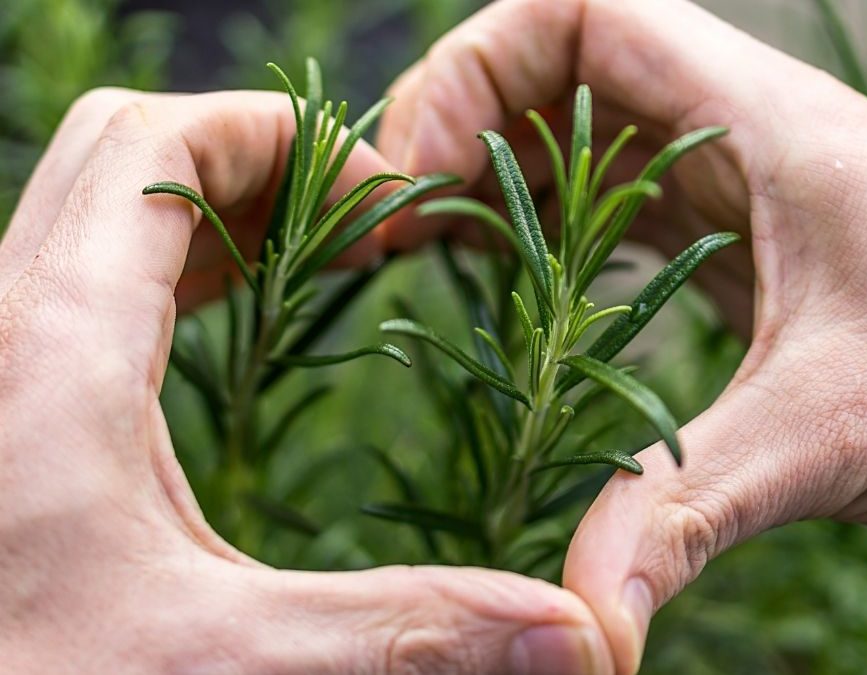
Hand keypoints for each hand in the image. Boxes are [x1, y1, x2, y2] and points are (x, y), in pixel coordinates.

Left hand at [0, 89, 613, 672]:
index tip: (379, 199)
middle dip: (262, 163)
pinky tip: (232, 325)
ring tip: (317, 261)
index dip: (285, 136)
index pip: (161, 146)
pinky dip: (172, 269)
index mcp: (52, 344)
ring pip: (102, 214)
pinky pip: (84, 280)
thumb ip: (401, 630)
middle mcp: (3, 325)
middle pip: (130, 158)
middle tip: (358, 228)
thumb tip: (568, 639)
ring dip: (218, 215)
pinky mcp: (3, 401)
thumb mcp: (222, 657)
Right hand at [377, 0, 866, 671]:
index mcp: (756, 125)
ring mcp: (731, 185)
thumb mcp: (828, 432)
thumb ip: (687, 510)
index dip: (478, 70)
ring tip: (416, 241)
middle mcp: (736, 134)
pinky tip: (498, 274)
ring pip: (577, 133)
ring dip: (490, 174)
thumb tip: (585, 619)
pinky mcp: (731, 239)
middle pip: (556, 65)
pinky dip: (537, 221)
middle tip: (394, 221)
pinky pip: (609, 199)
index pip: (580, 14)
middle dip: (459, 124)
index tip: (424, 174)